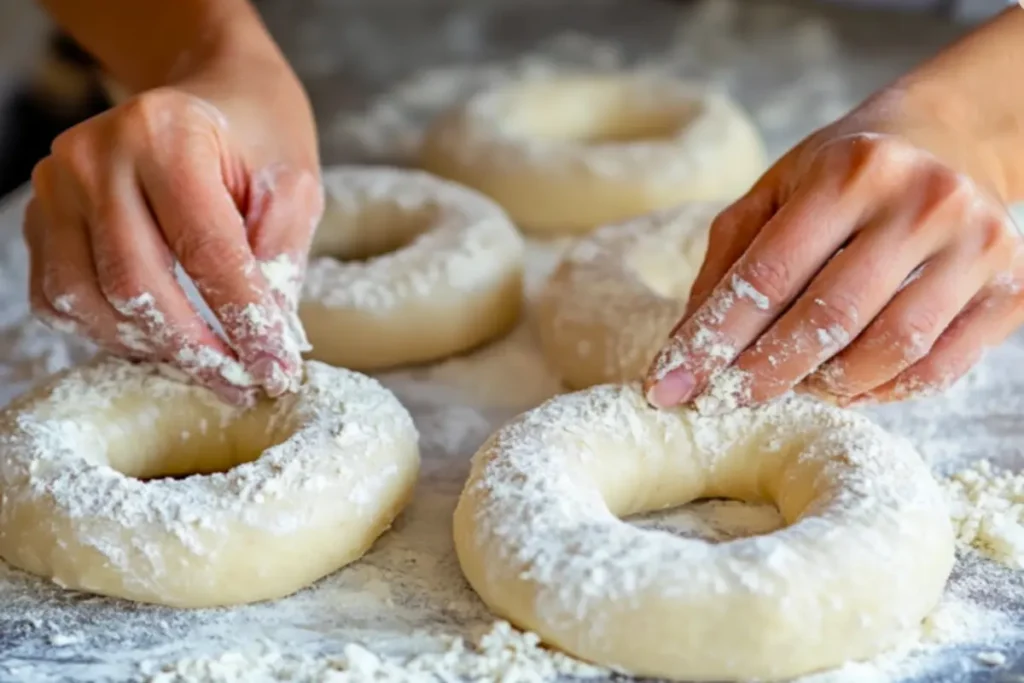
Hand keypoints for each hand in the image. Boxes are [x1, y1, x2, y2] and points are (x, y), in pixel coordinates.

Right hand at [24, 56, 322, 404]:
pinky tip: (157, 338)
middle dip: (195, 350)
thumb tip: (266, 343)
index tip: (275, 371)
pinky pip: (59, 294)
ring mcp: (57, 184)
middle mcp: (95, 155)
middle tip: (242, 385)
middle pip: (136, 283)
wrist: (212, 92)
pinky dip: (107, 330)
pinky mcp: (42, 214)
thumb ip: (278, 259)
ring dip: (149, 348)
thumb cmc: (258, 136)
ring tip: (206, 365)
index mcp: (165, 134)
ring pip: (88, 299)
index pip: (204, 251)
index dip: (242, 323)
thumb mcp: (293, 186)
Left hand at [644, 89, 1023, 410]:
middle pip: (827, 320)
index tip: (669, 386)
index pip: (767, 276)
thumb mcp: (776, 193)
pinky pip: (939, 369)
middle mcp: (922, 202)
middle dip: (762, 375)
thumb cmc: (845, 173)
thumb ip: (729, 263)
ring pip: (888, 352)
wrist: (953, 141)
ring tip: (789, 388)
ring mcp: (977, 246)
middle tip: (722, 403)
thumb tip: (688, 348)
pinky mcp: (1013, 287)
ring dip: (825, 388)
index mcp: (850, 171)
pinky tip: (848, 389)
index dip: (712, 340)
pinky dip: (884, 393)